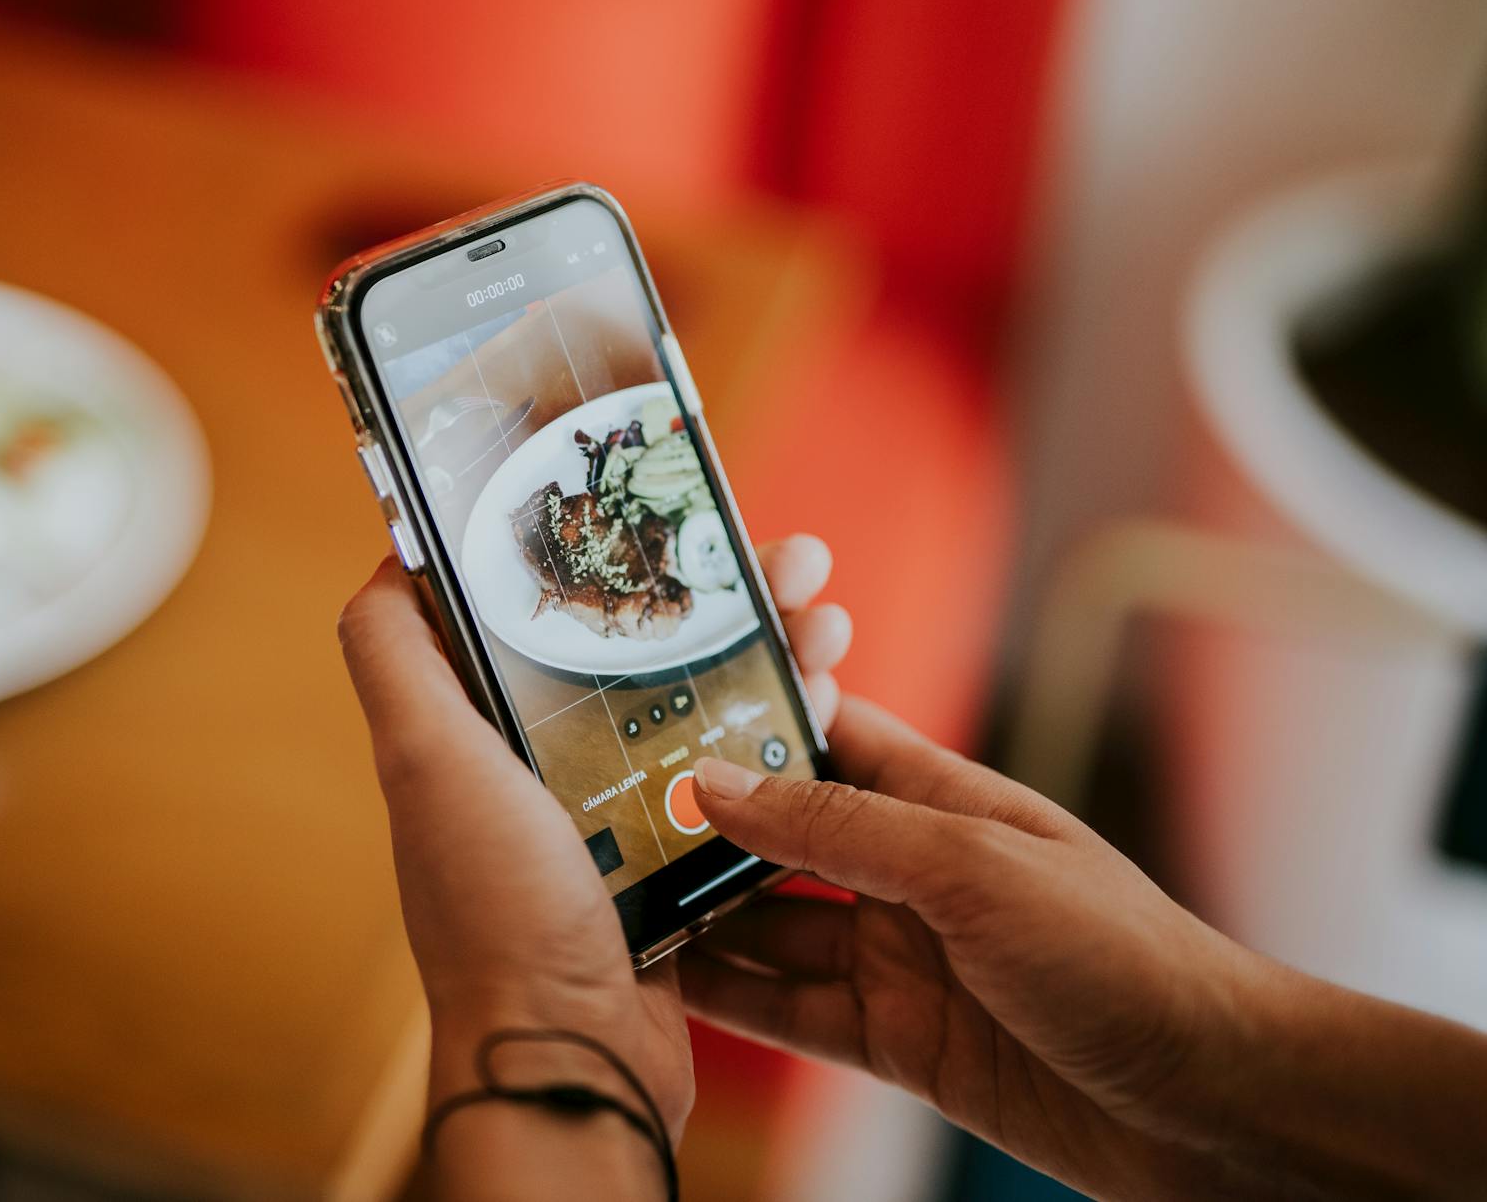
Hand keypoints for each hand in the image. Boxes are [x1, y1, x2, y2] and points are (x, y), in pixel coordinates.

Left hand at [338, 535, 851, 1142]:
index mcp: (485, 733)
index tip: (669, 511)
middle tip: (790, 558)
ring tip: (826, 616)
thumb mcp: (424, 761)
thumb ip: (394, 655)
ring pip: (702, 704)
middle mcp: (547, 769)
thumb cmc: (496, 910)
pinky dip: (783, 734)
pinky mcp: (680, 865)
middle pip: (642, 648)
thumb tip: (392, 555)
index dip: (607, 555)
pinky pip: (739, 779)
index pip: (550, 612)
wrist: (575, 1053)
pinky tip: (825, 699)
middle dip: (718, 593)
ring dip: (766, 650)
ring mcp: (617, 818)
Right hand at [679, 702, 1486, 1200]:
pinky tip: (671, 988)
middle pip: (782, 839)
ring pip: (775, 929)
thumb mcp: (973, 871)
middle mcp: (913, 874)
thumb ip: (842, 828)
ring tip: (615, 908)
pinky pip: (796, 1013)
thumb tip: (724, 782)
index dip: (748, 721)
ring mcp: (903, 960)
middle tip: (608, 824)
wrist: (1211, 1105)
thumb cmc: (1128, 960)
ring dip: (703, 921)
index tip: (659, 711)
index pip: (826, 737)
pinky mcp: (901, 1042)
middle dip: (703, 832)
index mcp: (942, 801)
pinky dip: (734, 1003)